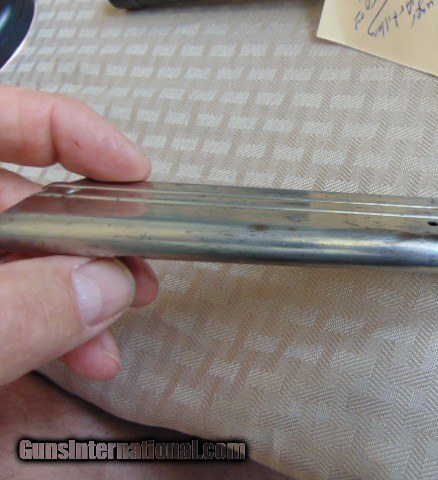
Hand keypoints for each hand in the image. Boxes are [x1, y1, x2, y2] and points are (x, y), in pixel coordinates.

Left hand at [0, 85, 158, 384]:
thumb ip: (18, 310)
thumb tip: (102, 285)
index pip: (2, 116)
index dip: (76, 133)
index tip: (133, 173)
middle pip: (25, 194)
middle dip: (94, 236)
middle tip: (135, 267)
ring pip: (25, 249)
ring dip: (80, 288)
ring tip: (112, 325)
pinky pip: (14, 291)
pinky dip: (49, 319)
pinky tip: (80, 349)